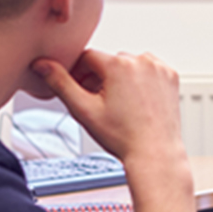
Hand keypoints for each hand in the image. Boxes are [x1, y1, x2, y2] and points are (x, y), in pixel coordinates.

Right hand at [31, 50, 183, 165]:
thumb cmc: (123, 137)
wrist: (155, 153)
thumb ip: (60, 83)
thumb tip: (42, 64)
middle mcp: (142, 61)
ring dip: (120, 78)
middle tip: (96, 102)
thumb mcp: (84, 110)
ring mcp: (159, 68)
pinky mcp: (171, 76)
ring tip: (118, 104)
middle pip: (108, 62)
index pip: (87, 58)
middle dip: (99, 77)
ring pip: (128, 65)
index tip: (79, 90)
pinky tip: (135, 101)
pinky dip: (140, 80)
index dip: (78, 74)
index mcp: (119, 64)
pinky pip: (148, 70)